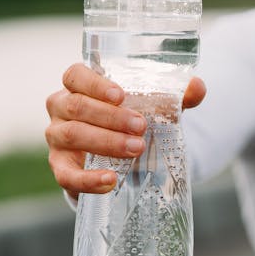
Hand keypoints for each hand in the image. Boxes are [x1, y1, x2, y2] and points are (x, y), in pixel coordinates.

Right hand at [45, 63, 205, 200]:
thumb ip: (175, 97)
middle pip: (77, 106)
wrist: (116, 153)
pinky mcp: (60, 166)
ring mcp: (57, 137)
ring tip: (136, 148)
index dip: (95, 84)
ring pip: (72, 135)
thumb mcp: (152, 106)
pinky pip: (65, 175)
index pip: (75, 75)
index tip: (121, 95)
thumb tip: (197, 86)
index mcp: (78, 85)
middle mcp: (61, 107)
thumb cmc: (130, 119)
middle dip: (111, 117)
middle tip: (141, 126)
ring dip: (106, 141)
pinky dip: (87, 179)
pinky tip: (110, 180)